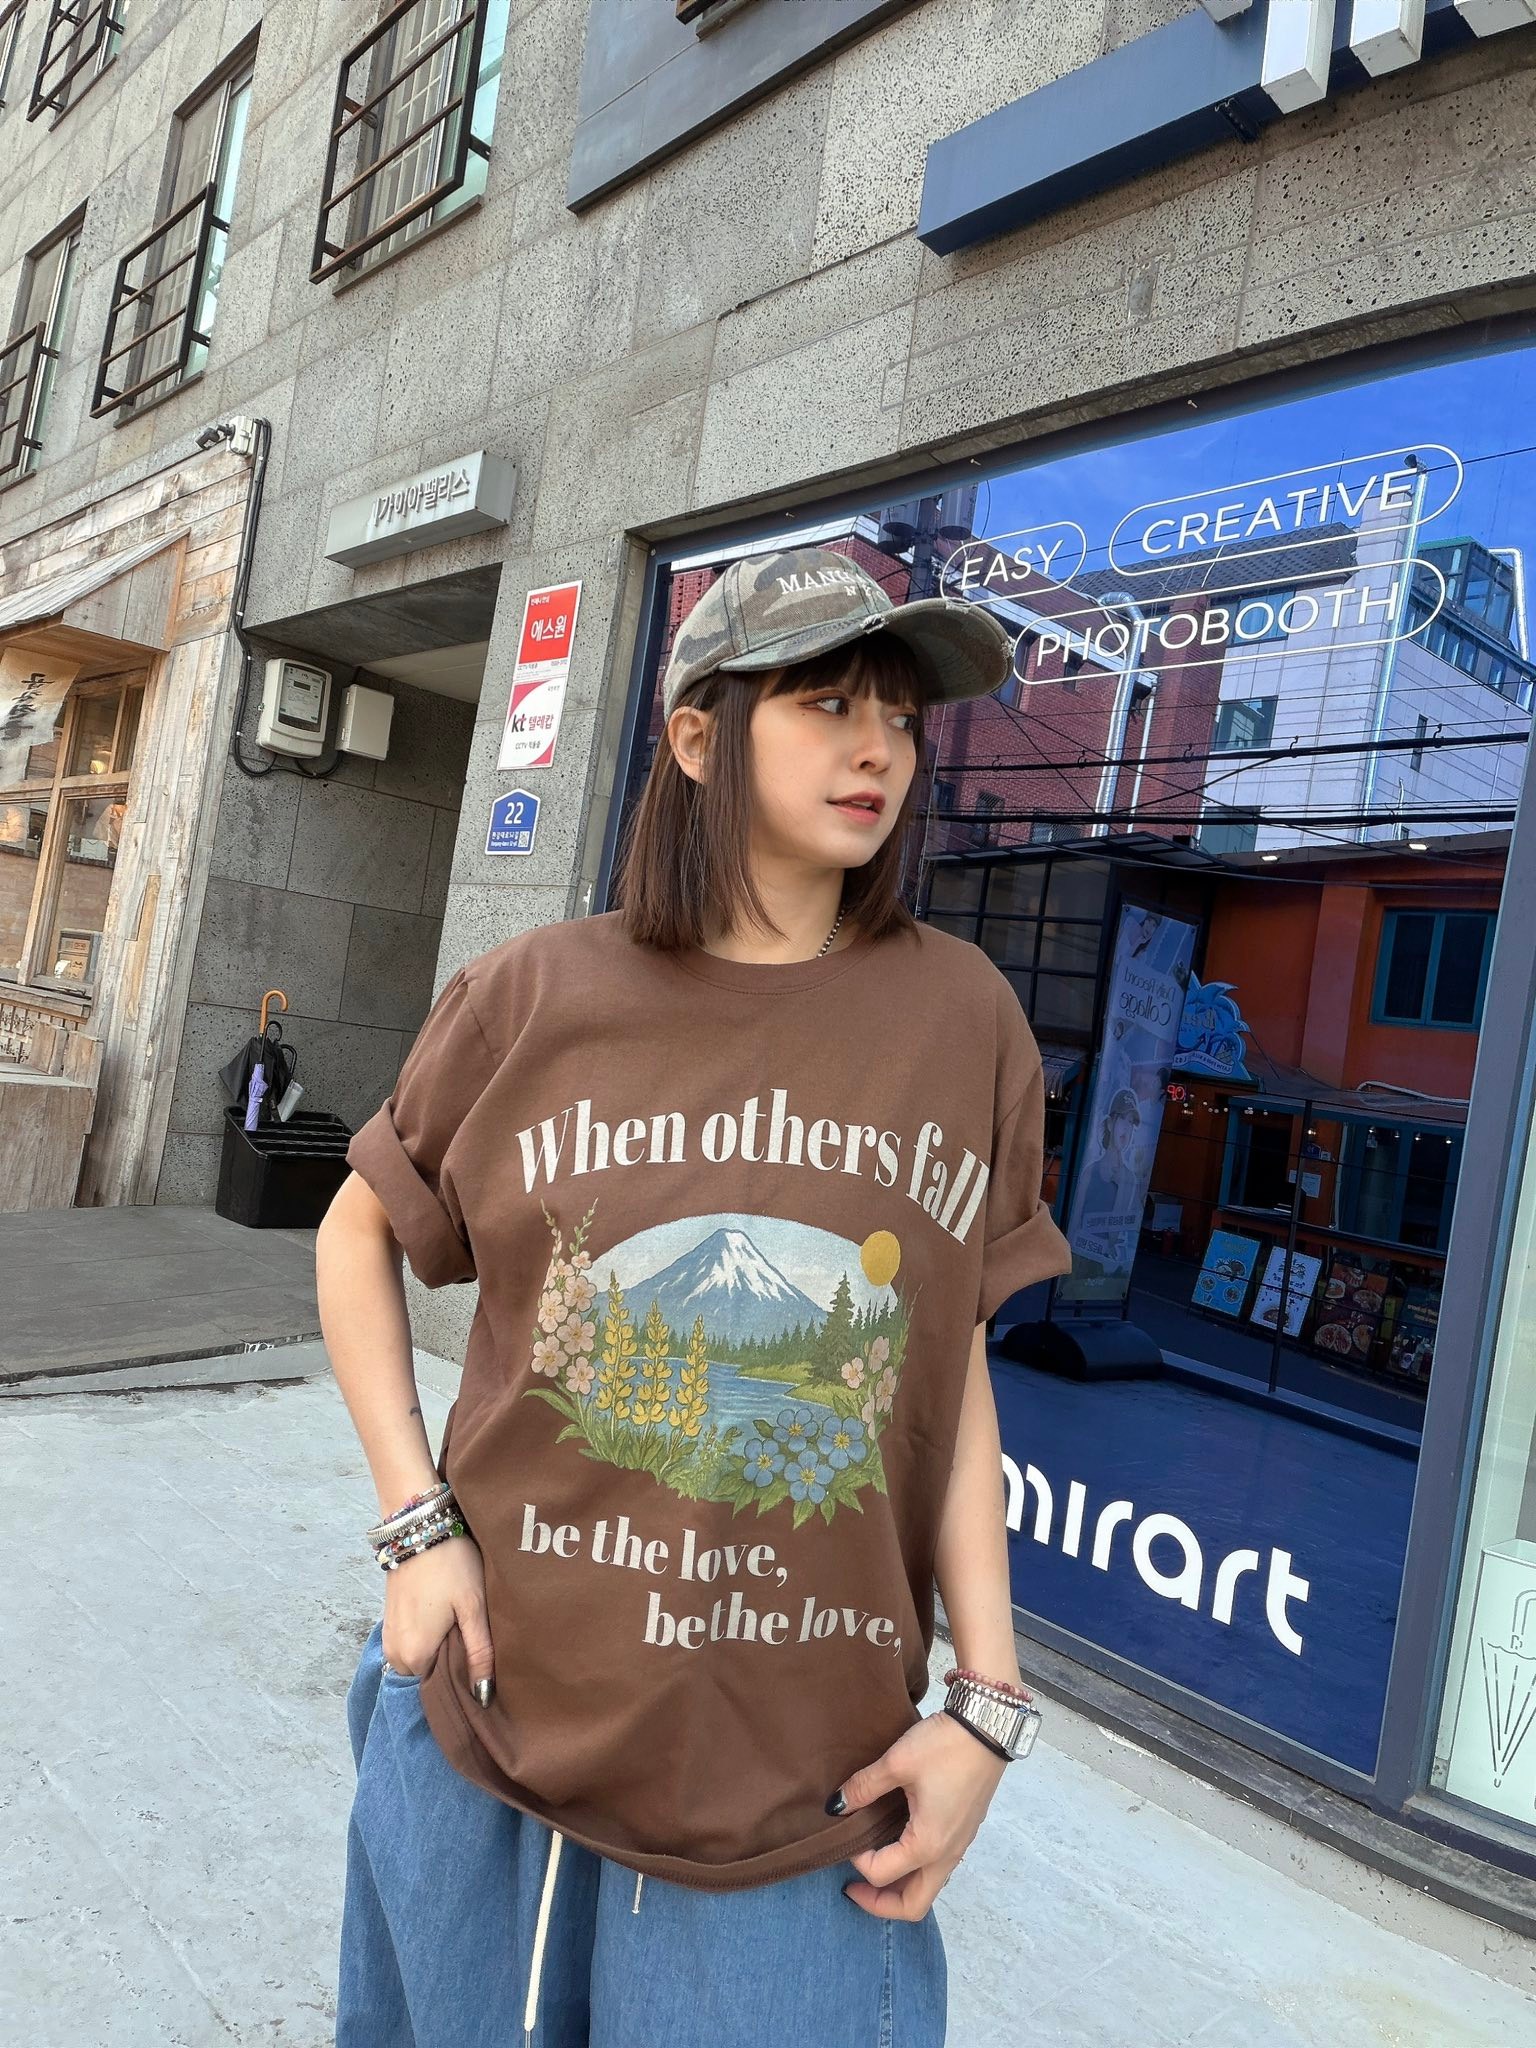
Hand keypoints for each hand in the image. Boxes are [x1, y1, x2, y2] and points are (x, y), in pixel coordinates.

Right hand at [381, 1531, 496, 1704]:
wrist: (420, 1526)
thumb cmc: (451, 1565)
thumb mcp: (473, 1608)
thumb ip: (479, 1654)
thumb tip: (484, 1697)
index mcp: (414, 1657)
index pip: (444, 1688)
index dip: (465, 1675)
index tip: (482, 1656)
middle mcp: (394, 1655)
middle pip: (431, 1674)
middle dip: (452, 1662)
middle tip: (472, 1633)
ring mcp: (388, 1639)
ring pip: (422, 1658)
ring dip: (441, 1647)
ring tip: (459, 1623)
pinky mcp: (388, 1623)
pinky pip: (412, 1644)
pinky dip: (429, 1637)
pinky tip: (445, 1617)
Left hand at [832, 1711, 1007, 1919]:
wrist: (989, 1726)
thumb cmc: (945, 1746)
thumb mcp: (897, 1763)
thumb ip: (863, 1787)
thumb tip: (835, 1805)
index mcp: (928, 1844)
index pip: (882, 1874)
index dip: (856, 1858)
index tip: (848, 1828)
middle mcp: (947, 1855)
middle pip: (913, 1905)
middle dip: (880, 1904)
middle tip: (853, 1888)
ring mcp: (959, 1845)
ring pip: (928, 1887)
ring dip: (899, 1887)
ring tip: (874, 1865)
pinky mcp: (964, 1831)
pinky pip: (937, 1867)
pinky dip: (914, 1869)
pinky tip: (898, 1841)